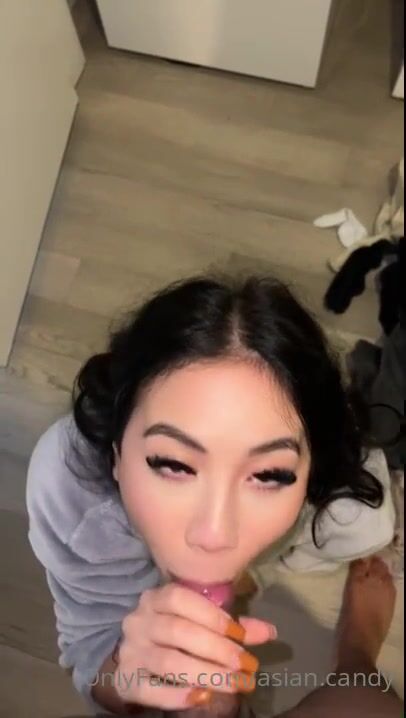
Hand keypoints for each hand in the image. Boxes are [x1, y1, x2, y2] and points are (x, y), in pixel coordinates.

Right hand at [114, 582, 276, 710]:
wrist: (129, 662)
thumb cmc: (170, 636)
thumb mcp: (196, 623)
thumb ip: (231, 626)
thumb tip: (269, 632)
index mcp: (155, 599)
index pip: (180, 598)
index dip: (212, 615)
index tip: (241, 634)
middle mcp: (139, 621)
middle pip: (178, 631)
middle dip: (218, 649)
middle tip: (247, 664)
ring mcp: (131, 652)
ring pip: (169, 661)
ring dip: (207, 674)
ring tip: (236, 684)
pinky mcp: (126, 682)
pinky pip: (152, 690)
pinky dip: (178, 695)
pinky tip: (204, 697)